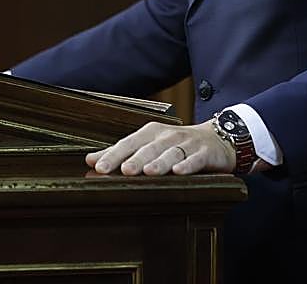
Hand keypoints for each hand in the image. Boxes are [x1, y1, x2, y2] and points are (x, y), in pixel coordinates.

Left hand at [86, 120, 234, 175]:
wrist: (216, 139)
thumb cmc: (177, 145)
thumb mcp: (149, 146)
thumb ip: (121, 153)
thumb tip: (90, 159)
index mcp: (151, 133)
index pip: (129, 143)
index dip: (114, 154)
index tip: (99, 167)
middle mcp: (168, 136)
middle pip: (150, 148)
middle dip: (136, 159)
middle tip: (123, 170)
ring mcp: (188, 143)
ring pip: (172, 153)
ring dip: (160, 162)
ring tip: (148, 172)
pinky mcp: (205, 152)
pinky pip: (196, 159)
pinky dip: (188, 165)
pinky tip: (180, 172)